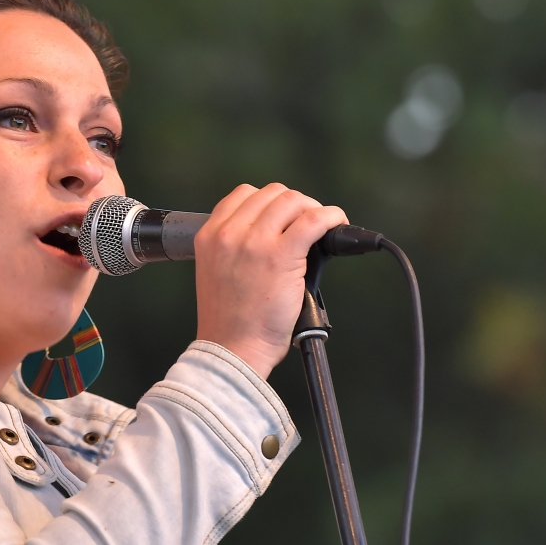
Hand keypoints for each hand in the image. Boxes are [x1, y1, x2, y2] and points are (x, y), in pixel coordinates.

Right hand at [194, 183, 346, 378]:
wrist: (233, 350)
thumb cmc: (229, 322)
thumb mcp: (216, 272)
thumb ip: (235, 247)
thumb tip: (275, 231)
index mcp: (209, 236)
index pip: (244, 194)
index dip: (270, 202)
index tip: (283, 217)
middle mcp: (229, 233)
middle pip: (272, 194)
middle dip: (294, 205)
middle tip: (306, 225)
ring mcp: (255, 243)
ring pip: (293, 201)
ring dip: (313, 209)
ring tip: (322, 227)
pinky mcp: (281, 256)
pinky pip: (314, 220)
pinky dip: (331, 217)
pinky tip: (336, 225)